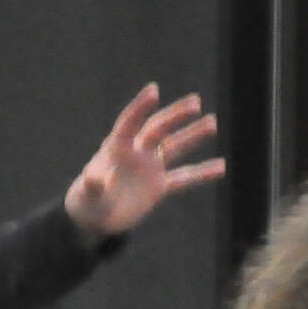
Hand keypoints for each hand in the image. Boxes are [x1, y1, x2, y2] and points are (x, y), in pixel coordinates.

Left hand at [63, 84, 224, 239]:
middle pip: (158, 129)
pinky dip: (202, 173)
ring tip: (212, 122)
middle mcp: (136, 153)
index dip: (140, 107)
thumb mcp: (86, 195)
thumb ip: (92, 185)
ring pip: (175, 147)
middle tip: (195, 102)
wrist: (94, 218)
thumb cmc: (86, 201)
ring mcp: (150, 168)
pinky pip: (184, 178)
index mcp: (115, 148)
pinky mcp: (159, 186)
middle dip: (175, 116)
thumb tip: (99, 178)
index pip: (129, 123)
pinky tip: (221, 167)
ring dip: (193, 135)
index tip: (154, 90)